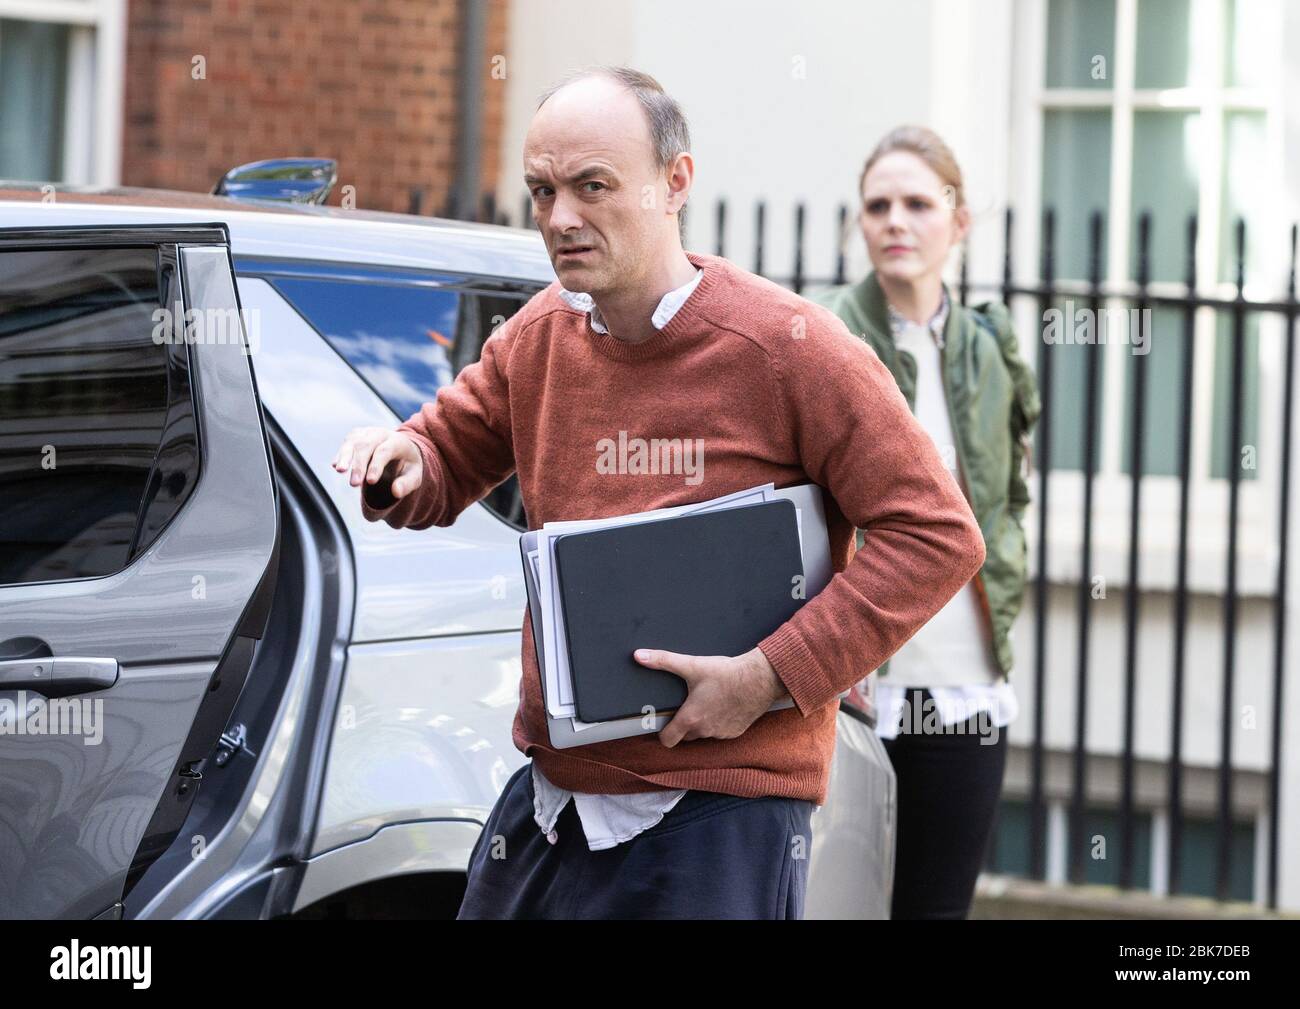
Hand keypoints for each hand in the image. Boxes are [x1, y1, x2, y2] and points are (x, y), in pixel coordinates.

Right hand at [331, 427, 422, 505]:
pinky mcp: (357, 435)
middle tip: (354, 484)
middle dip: (359, 465)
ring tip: (340, 471)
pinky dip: (341, 454)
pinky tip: (335, 465)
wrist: (402, 449)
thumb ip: (407, 484)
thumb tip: (396, 492)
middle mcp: (381, 434)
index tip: (370, 481)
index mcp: (398, 441)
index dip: (376, 466)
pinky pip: (347, 443)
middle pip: (366, 446)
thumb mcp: (414, 475)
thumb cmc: (408, 465)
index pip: (385, 451)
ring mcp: (368, 432)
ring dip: (345, 457)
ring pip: (353, 442)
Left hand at [633, 646, 787, 747]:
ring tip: (707, 702)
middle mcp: (704, 731)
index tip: (664, 723)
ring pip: (704, 734)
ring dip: (702, 724)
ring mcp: (721, 734)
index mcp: (690, 718)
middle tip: (687, 705)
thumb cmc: (727, 674)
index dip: (663, 733)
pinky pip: (721, 733)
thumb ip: (663, 660)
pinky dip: (719, 723)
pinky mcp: (735, 732)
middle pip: (685, 736)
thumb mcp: (692, 665)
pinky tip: (723, 706)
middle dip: (683, 725)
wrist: (760, 679)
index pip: (667, 740)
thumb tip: (639, 655)